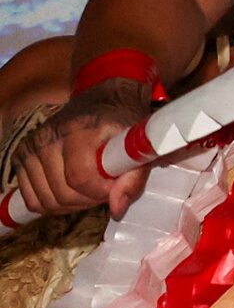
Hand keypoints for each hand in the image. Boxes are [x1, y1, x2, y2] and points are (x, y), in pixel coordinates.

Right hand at [18, 85, 157, 221]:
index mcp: (79, 130)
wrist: (102, 99)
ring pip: (45, 201)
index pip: (79, 177)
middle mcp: (48, 137)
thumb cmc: (122, 121)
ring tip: (89, 188)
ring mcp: (31, 147)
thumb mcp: (137, 144)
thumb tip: (116, 209)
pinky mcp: (21, 156)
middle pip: (61, 194)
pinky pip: (32, 199)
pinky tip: (70, 191)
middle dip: (87, 200)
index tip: (114, 185)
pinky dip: (52, 203)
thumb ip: (133, 178)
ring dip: (71, 204)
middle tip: (104, 189)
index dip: (99, 191)